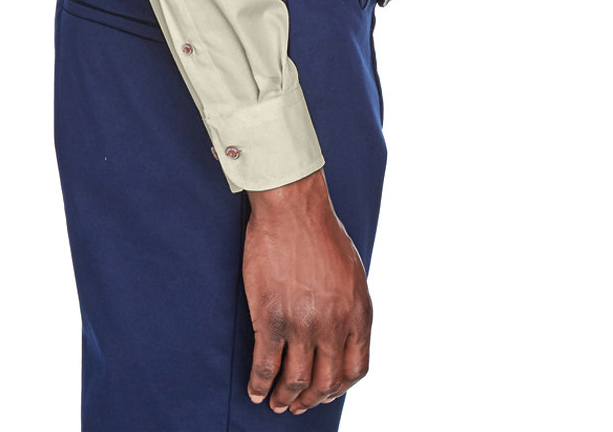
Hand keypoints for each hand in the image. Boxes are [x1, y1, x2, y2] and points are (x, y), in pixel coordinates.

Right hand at [241, 168, 371, 413]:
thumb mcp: (352, 272)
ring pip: (295, 381)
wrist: (292, 206)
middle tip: (298, 406)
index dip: (339, 387)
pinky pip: (265, 365)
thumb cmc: (320, 231)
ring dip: (285, 399)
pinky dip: (260, 384)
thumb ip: (349, 307)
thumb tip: (341, 334)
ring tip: (277, 404)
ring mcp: (301, 324)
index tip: (326, 391)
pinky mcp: (271, 318)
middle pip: (325, 381)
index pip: (355, 369)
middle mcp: (333, 325)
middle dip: (311, 400)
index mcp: (357, 313)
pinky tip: (255, 391)